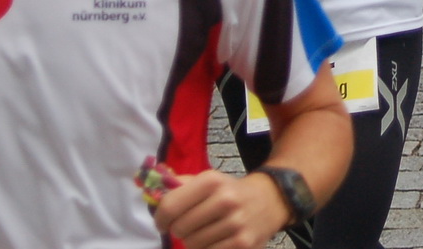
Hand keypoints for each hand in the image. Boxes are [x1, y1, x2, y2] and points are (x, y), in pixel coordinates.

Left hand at [155, 168, 288, 248]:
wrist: (270, 200)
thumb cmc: (230, 191)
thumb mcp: (208, 179)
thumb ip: (179, 185)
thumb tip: (152, 195)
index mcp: (211, 181)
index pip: (170, 205)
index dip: (160, 218)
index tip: (162, 222)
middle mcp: (224, 200)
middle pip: (180, 228)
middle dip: (178, 230)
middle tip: (186, 227)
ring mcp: (235, 223)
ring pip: (192, 244)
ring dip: (192, 241)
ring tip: (203, 232)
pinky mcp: (242, 243)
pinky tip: (214, 241)